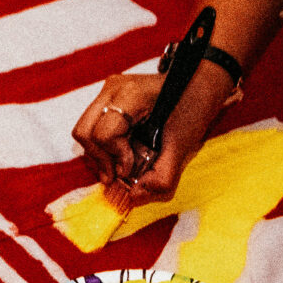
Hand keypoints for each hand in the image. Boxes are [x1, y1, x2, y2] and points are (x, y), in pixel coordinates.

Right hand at [70, 64, 235, 204]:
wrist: (198, 86)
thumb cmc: (193, 110)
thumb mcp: (182, 146)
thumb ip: (162, 176)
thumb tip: (134, 196)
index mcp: (132, 94)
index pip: (105, 133)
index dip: (116, 158)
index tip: (130, 170)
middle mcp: (113, 88)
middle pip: (84, 132)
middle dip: (100, 159)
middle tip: (117, 176)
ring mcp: (107, 90)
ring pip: (83, 130)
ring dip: (98, 154)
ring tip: (118, 167)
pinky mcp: (107, 97)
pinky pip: (90, 126)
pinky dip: (101, 145)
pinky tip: (120, 154)